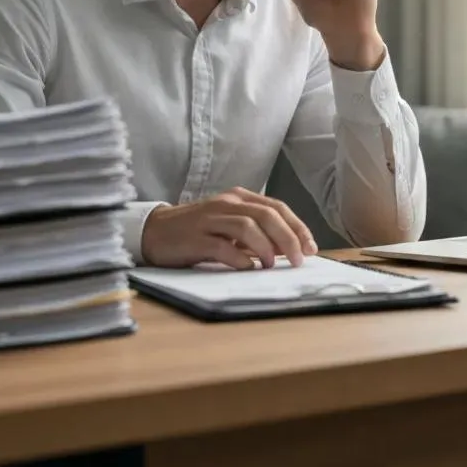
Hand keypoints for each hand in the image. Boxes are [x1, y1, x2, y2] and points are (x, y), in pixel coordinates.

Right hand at [141, 187, 318, 268]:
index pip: (276, 207)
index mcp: (238, 197)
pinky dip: (239, 258)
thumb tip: (288, 249)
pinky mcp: (195, 238)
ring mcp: (209, 219)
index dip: (297, 227)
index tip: (311, 248)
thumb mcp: (229, 225)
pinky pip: (221, 245)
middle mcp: (226, 203)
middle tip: (299, 259)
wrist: (155, 231)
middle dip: (288, 237)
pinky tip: (248, 268)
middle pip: (266, 214)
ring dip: (265, 246)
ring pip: (246, 226)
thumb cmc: (198, 231)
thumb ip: (256, 232)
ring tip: (273, 264)